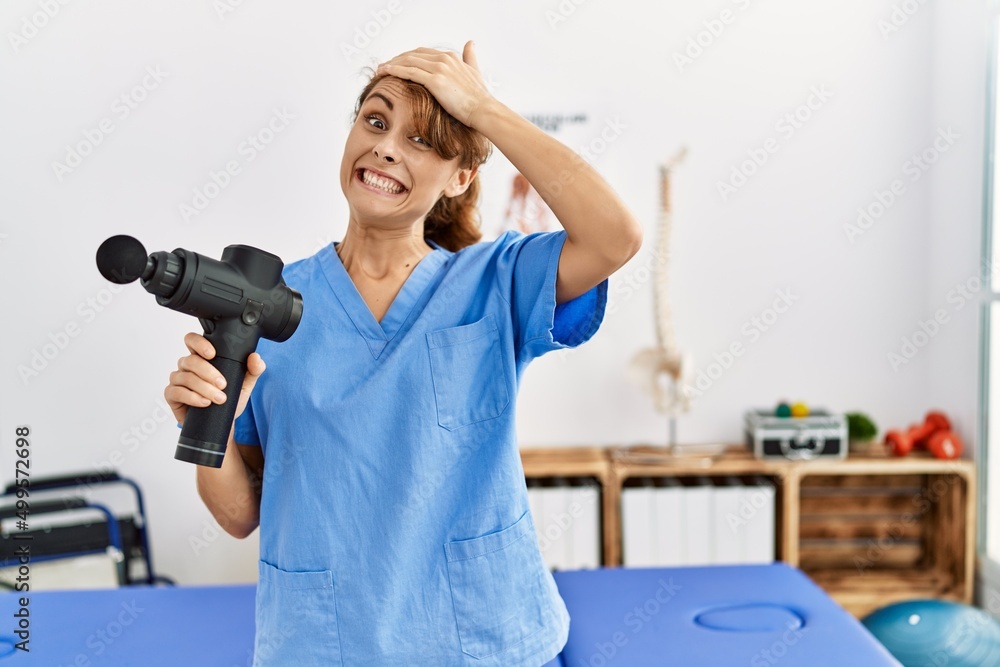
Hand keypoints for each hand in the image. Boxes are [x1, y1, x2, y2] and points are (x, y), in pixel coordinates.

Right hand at [165, 332, 264, 426]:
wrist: (224, 422)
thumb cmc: (230, 399)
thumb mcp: (245, 384)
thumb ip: (254, 369)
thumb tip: (255, 357)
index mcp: (202, 357)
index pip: (192, 340)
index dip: (199, 343)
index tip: (212, 353)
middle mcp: (187, 366)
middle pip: (190, 360)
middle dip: (208, 372)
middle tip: (222, 384)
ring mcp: (178, 379)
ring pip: (185, 377)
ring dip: (204, 388)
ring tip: (219, 398)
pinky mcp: (172, 395)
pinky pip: (176, 392)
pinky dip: (192, 397)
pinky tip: (204, 403)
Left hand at [377, 41, 493, 127]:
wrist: (483, 110)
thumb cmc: (479, 97)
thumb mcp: (475, 71)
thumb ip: (470, 57)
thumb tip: (471, 43)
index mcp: (450, 57)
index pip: (422, 53)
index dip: (407, 57)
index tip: (397, 64)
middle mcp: (444, 59)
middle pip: (412, 55)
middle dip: (396, 60)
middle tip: (384, 67)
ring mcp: (439, 68)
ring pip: (408, 62)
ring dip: (391, 64)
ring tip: (379, 70)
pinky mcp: (435, 80)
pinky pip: (409, 72)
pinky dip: (394, 70)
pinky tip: (384, 73)